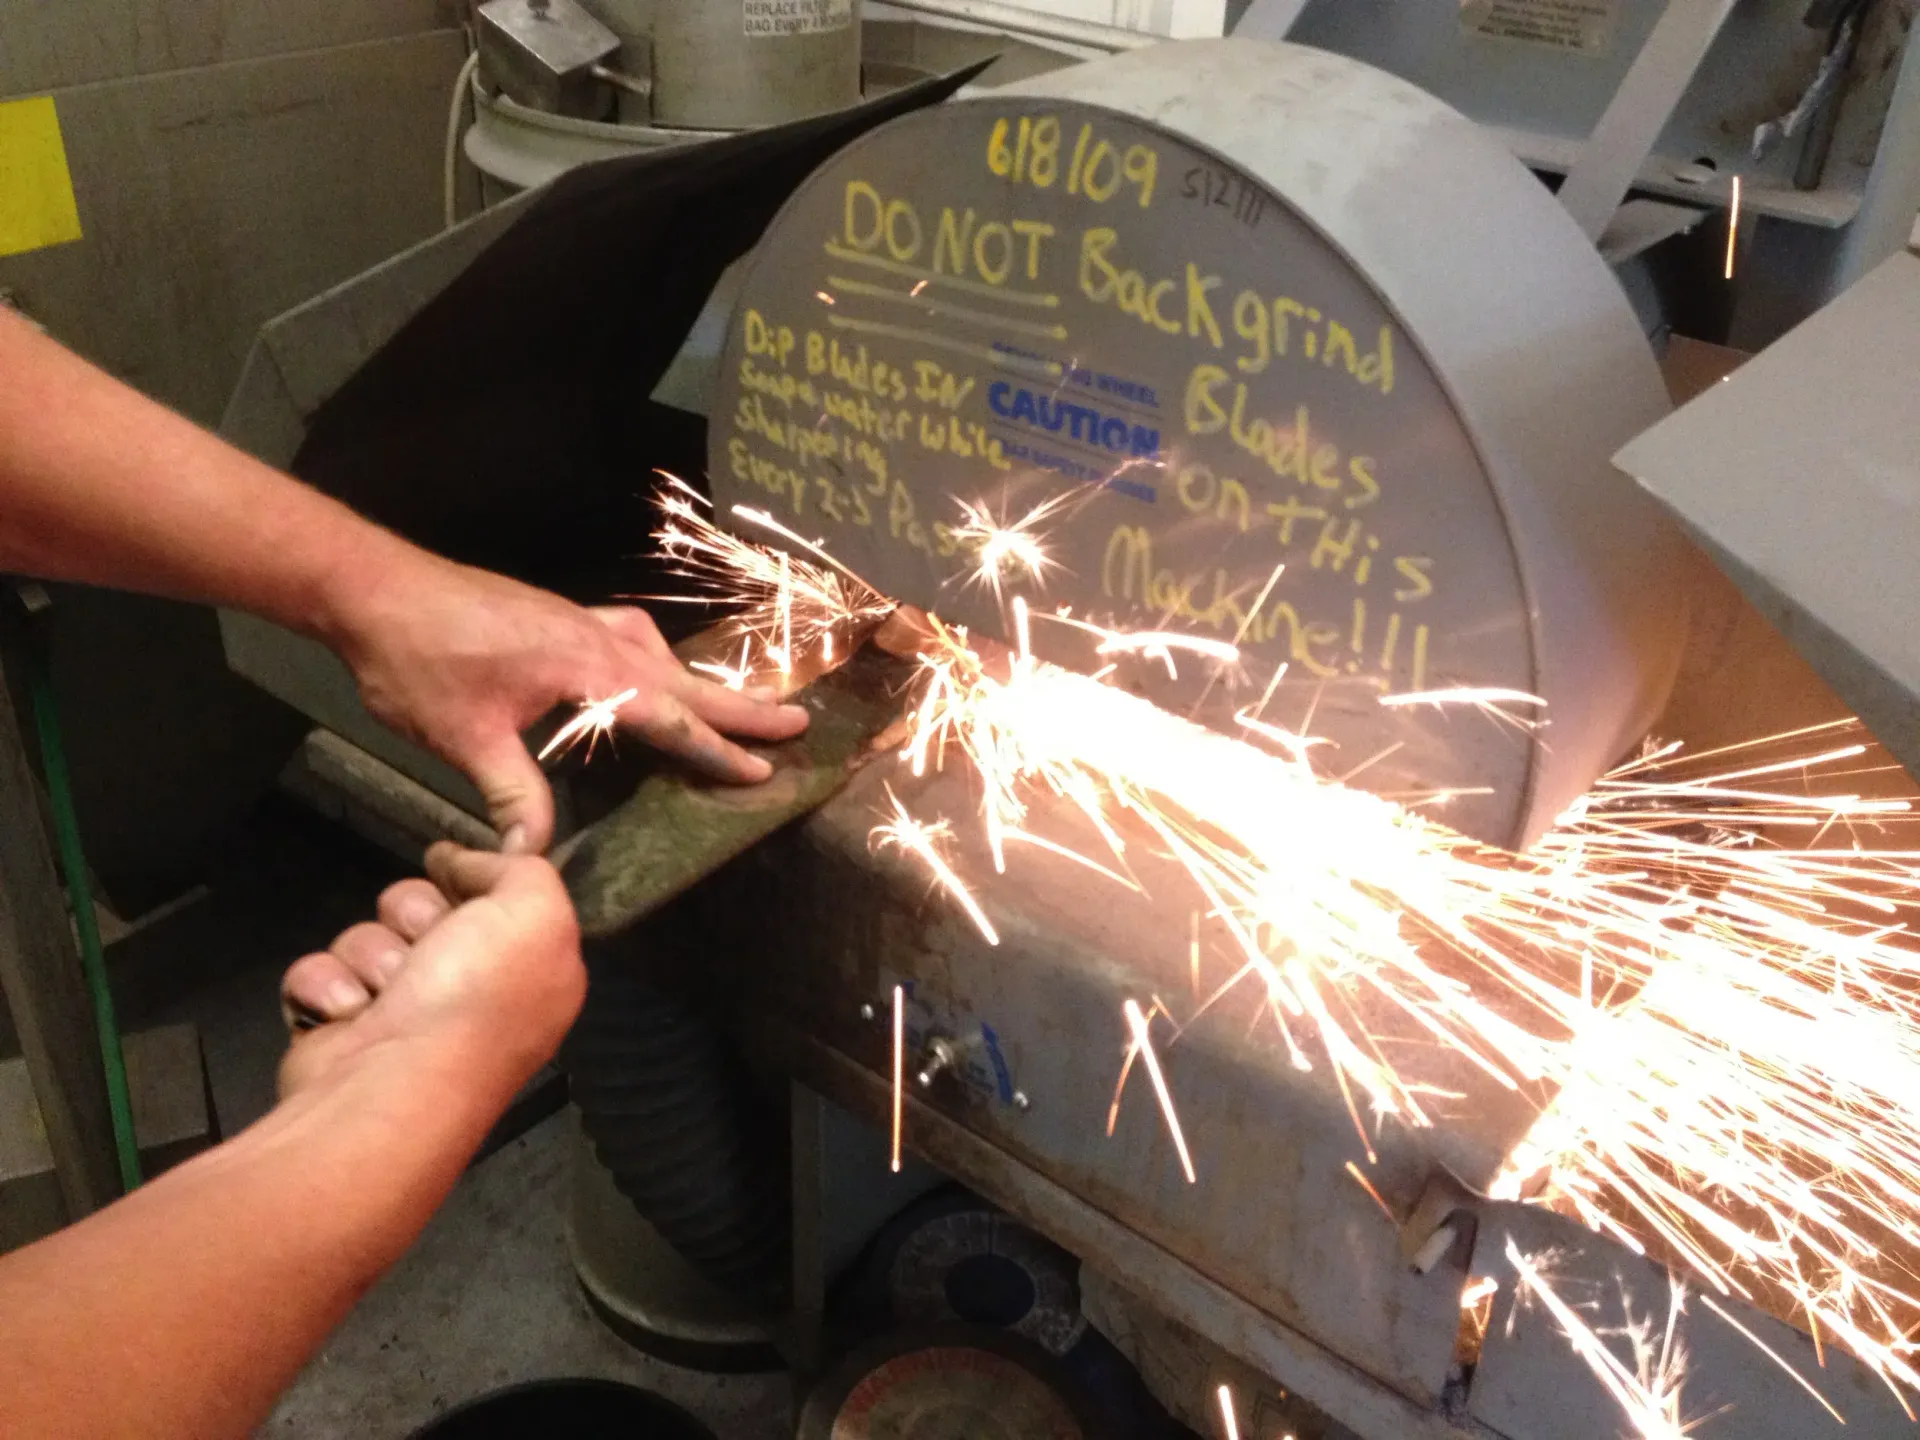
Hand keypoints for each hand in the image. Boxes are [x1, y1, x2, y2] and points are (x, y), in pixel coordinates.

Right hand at [277, 845, 585, 1102]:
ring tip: (388, 991)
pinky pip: (321, 970)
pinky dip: (326, 986)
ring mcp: (405, 1015)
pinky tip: (349, 1014)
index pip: (500, 900)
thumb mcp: (537, 913)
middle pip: (428, 908)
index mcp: (531, 971)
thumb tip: (478, 862)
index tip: (453, 866)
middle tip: (427, 946)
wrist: (385, 1092)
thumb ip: (525, 870)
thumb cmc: (473, 1002)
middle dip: (417, 915)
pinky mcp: (343, 1029)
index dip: (474, 877)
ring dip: (371, 954)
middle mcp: (473, 993)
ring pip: (370, 935)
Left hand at [330, 555, 808, 852]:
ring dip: (703, 682)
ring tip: (740, 704)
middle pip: (684, 679)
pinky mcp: (557, 616)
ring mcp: (578, 621)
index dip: (716, 749)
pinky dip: (658, 658)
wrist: (375, 589)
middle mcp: (595, 638)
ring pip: (660, 656)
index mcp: (585, 668)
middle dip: (742, 705)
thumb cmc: (418, 661)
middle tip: (800, 721)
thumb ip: (511, 796)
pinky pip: (630, 638)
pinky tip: (649, 666)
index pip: (667, 717)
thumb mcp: (465, 737)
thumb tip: (536, 859)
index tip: (763, 770)